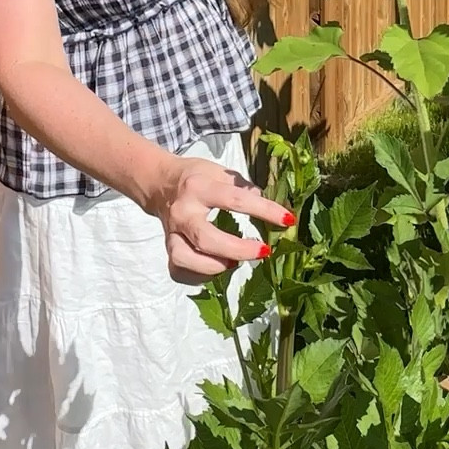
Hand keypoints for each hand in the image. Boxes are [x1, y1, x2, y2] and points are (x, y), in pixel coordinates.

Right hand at [147, 157, 292, 282]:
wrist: (160, 183)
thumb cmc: (197, 178)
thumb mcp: (219, 171)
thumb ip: (244, 188)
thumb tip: (268, 206)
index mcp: (198, 187)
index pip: (235, 200)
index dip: (264, 211)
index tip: (287, 220)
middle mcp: (182, 212)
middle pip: (207, 238)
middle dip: (239, 249)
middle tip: (263, 251)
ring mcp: (171, 233)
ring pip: (186, 259)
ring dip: (215, 266)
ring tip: (234, 262)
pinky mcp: (167, 249)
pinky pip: (179, 271)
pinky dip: (199, 276)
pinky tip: (216, 268)